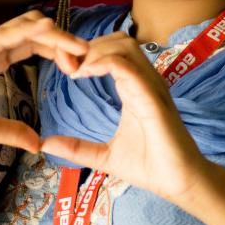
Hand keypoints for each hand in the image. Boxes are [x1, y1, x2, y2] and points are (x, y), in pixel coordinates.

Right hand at [0, 12, 88, 152]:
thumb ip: (10, 130)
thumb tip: (37, 144)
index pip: (34, 45)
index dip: (59, 50)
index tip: (81, 66)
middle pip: (37, 31)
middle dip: (65, 40)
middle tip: (88, 58)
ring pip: (26, 26)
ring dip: (57, 34)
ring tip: (80, 48)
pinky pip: (5, 35)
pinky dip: (31, 31)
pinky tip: (52, 33)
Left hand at [40, 32, 215, 204]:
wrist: (178, 184)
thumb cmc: (149, 166)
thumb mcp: (104, 156)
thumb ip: (77, 148)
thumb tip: (46, 144)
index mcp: (134, 88)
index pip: (111, 54)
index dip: (85, 53)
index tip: (64, 67)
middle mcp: (144, 82)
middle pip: (117, 41)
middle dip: (88, 46)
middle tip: (66, 65)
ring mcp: (151, 87)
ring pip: (125, 46)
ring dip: (96, 51)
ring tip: (76, 70)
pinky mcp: (153, 98)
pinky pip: (130, 68)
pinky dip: (107, 63)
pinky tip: (87, 73)